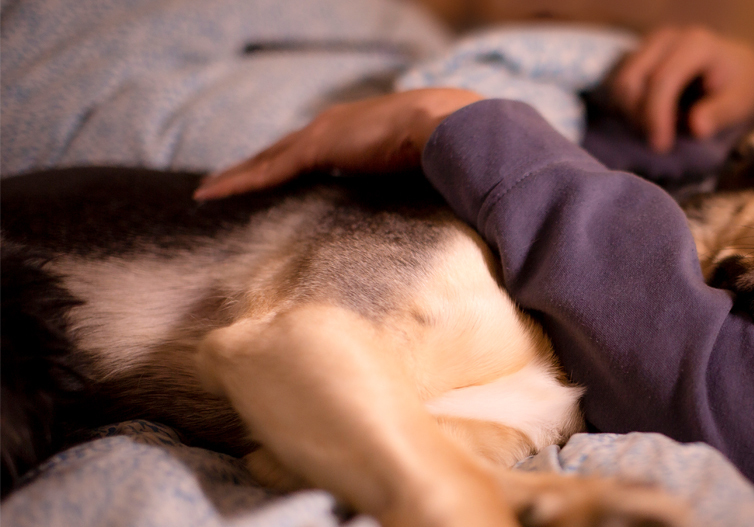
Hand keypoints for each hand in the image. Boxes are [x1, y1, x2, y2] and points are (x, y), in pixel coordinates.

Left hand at [194, 88, 484, 199]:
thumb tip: (433, 209)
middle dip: (258, 166)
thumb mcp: (428, 167)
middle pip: (284, 151)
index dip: (293, 162)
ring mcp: (323, 134)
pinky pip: (268, 170)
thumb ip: (418, 182)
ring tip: (211, 190)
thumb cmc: (451, 148)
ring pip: (268, 159)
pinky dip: (239, 181)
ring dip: (239, 175)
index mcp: (361, 129)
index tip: (278, 176)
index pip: (317, 149)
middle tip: (228, 182)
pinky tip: (213, 193)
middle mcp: (336, 126)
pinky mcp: (316, 147)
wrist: (451, 126)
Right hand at [608, 26, 753, 152]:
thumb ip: (720, 114)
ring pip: (621, 85)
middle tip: (660, 142)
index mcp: (695, 45)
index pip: (662, 81)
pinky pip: (621, 87)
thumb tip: (697, 128)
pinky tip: (654, 120)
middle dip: (641, 117)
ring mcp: (650, 44)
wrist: (739, 70)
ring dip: (633, 115)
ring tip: (661, 130)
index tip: (662, 146)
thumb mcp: (741, 103)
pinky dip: (631, 110)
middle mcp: (668, 38)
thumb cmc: (742, 88)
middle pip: (632, 81)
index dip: (656, 116)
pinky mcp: (640, 56)